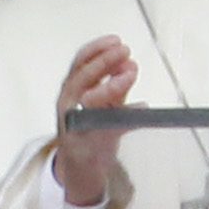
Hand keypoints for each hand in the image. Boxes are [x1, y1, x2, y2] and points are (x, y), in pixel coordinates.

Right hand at [49, 37, 137, 207]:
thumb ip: (116, 85)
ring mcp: (74, 124)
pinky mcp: (85, 143)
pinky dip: (125, 116)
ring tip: (130, 73)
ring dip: (111, 85)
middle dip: (104, 62)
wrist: (81, 168)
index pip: (79, 63)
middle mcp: (67, 104)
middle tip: (125, 51)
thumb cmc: (92, 131)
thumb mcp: (104, 103)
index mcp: (71, 90)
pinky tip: (142, 107)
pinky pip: (107, 127)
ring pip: (89, 100)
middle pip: (82, 77)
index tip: (116, 41)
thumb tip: (130, 64)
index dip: (97, 49)